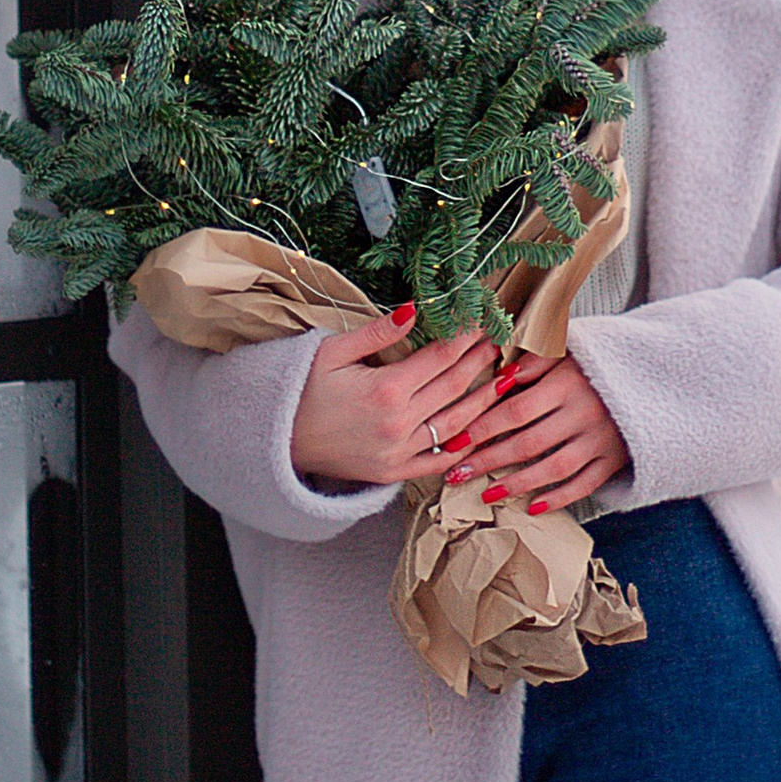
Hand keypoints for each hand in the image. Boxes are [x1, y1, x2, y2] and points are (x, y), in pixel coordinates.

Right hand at [288, 316, 502, 491]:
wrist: (275, 439)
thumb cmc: (301, 389)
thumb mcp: (333, 351)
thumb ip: (378, 333)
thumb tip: (414, 309)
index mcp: (386, 389)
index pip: (441, 358)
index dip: (466, 338)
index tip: (482, 323)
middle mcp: (399, 423)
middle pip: (454, 387)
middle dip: (481, 362)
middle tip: (500, 344)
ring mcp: (398, 452)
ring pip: (456, 424)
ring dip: (485, 401)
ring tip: (505, 381)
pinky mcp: (392, 472)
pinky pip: (437, 461)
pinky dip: (462, 447)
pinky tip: (480, 432)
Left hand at [442, 351, 630, 516]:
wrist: (655, 378)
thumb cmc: (600, 364)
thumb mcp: (570, 351)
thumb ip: (535, 361)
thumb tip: (499, 376)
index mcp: (569, 382)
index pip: (516, 410)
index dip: (483, 428)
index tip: (456, 441)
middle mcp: (585, 413)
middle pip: (528, 443)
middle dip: (488, 461)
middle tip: (456, 473)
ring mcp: (602, 440)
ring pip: (553, 469)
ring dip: (516, 484)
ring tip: (486, 494)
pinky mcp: (616, 459)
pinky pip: (584, 485)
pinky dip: (559, 498)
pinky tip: (532, 507)